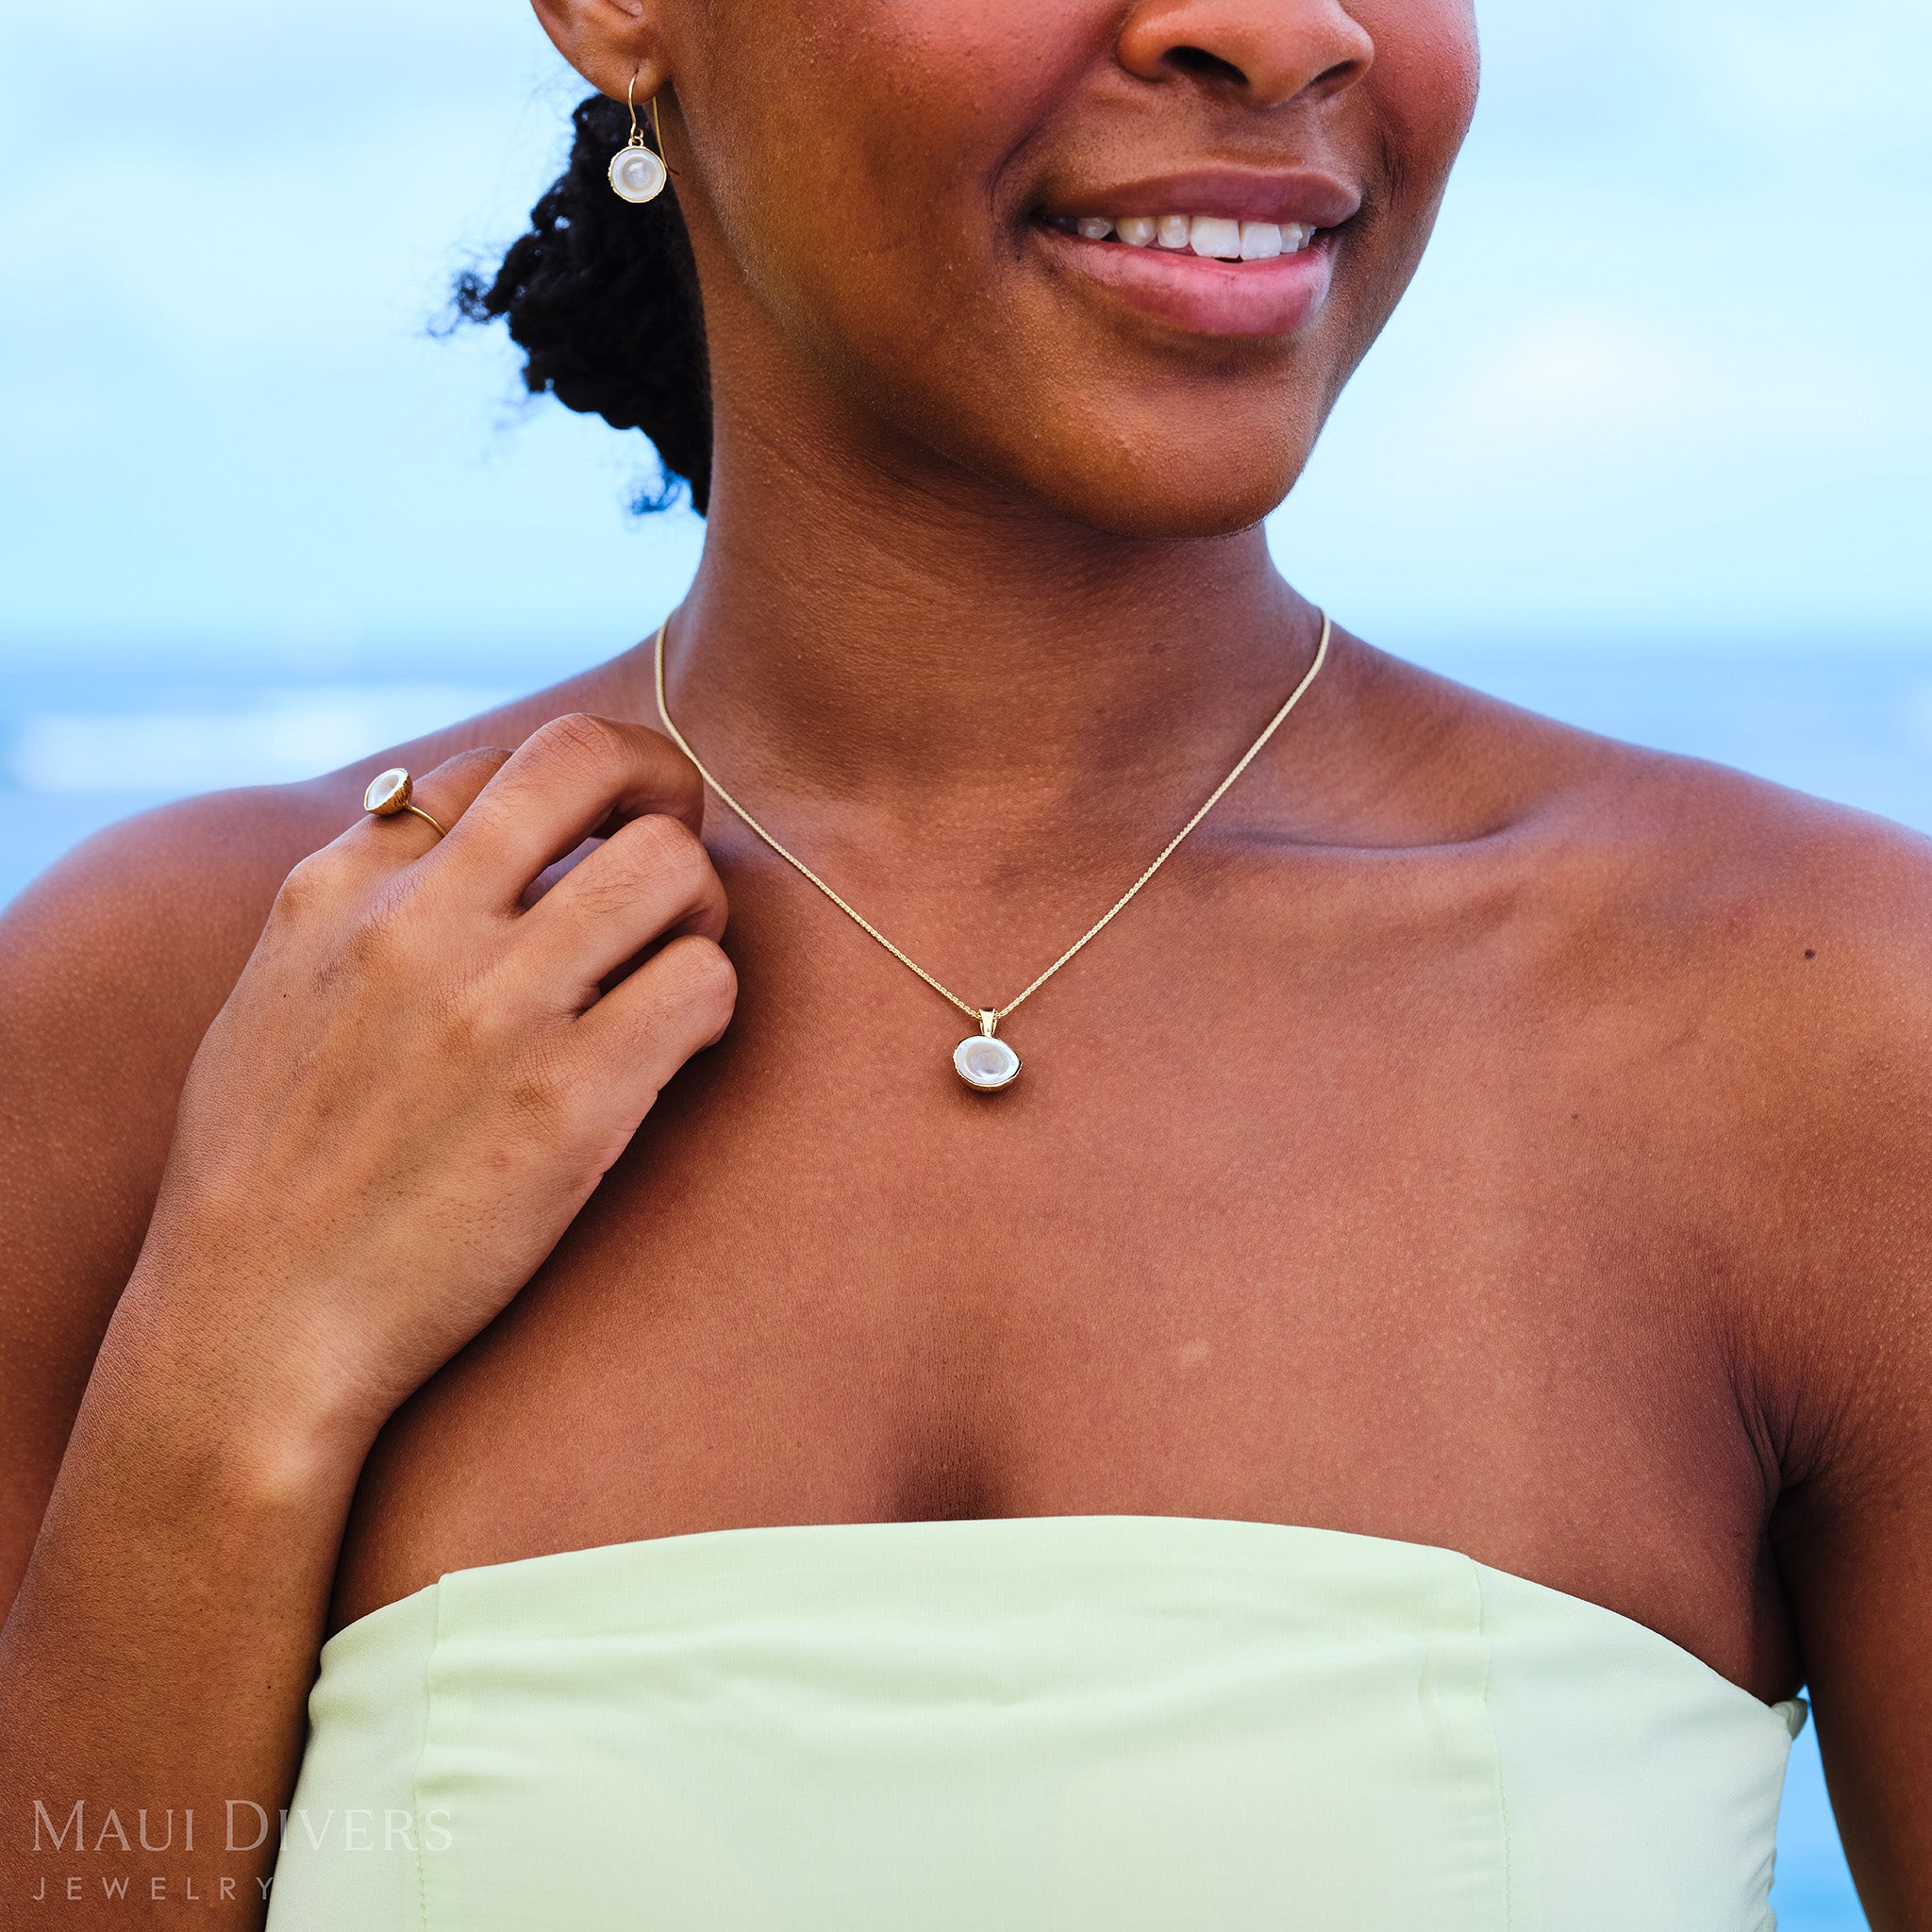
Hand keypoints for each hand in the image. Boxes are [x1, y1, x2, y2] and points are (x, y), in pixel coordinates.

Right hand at [123, 713, 736, 1452]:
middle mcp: (419, 924)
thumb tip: (435, 831)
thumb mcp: (273, 1002)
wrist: (253, 1335)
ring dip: (698, 909)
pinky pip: (704, 983)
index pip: (495, 765)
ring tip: (674, 968)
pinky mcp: (572, 1100)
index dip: (573, 789)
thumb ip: (358, 910)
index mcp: (338, 890)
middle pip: (589, 761)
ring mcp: (497, 1007)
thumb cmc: (264, 1181)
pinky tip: (676, 1048)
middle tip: (675, 856)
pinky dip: (711, 1006)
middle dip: (660, 791)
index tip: (594, 839)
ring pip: (670, 865)